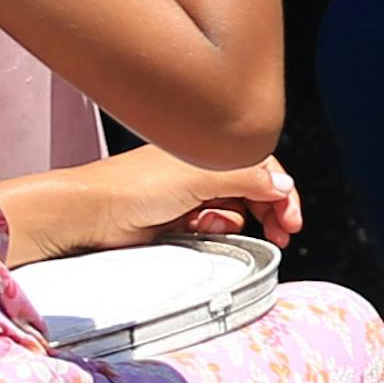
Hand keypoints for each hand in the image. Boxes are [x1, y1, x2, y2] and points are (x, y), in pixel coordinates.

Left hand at [5, 144, 305, 262]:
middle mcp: (202, 168)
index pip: (263, 166)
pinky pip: (214, 228)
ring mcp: (191, 195)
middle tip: (281, 235)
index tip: (291, 219)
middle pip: (254, 189)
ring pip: (235, 211)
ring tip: (221, 229)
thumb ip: (248, 178)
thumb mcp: (201, 176)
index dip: (282, 192)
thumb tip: (284, 186)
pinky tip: (200, 232)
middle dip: (270, 210)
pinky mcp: (180, 221)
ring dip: (237, 222)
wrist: (91, 215)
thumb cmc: (136, 186)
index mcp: (208, 147)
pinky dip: (216, 232)